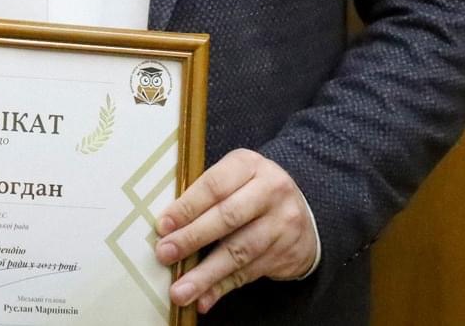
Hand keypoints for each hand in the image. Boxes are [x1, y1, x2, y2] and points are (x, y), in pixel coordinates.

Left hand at [153, 148, 317, 312]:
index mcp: (249, 165)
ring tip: (181, 290)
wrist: (300, 210)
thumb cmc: (252, 191)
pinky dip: (222, 287)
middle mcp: (271, 191)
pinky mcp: (286, 252)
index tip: (163, 226)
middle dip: (192, 239)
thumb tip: (167, 226)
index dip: (186, 207)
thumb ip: (206, 194)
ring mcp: (282, 223)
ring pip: (239, 251)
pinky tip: (204, 298)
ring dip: (206, 274)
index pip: (214, 185)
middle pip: (227, 218)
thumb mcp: (235, 177)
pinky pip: (248, 273)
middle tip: (165, 253)